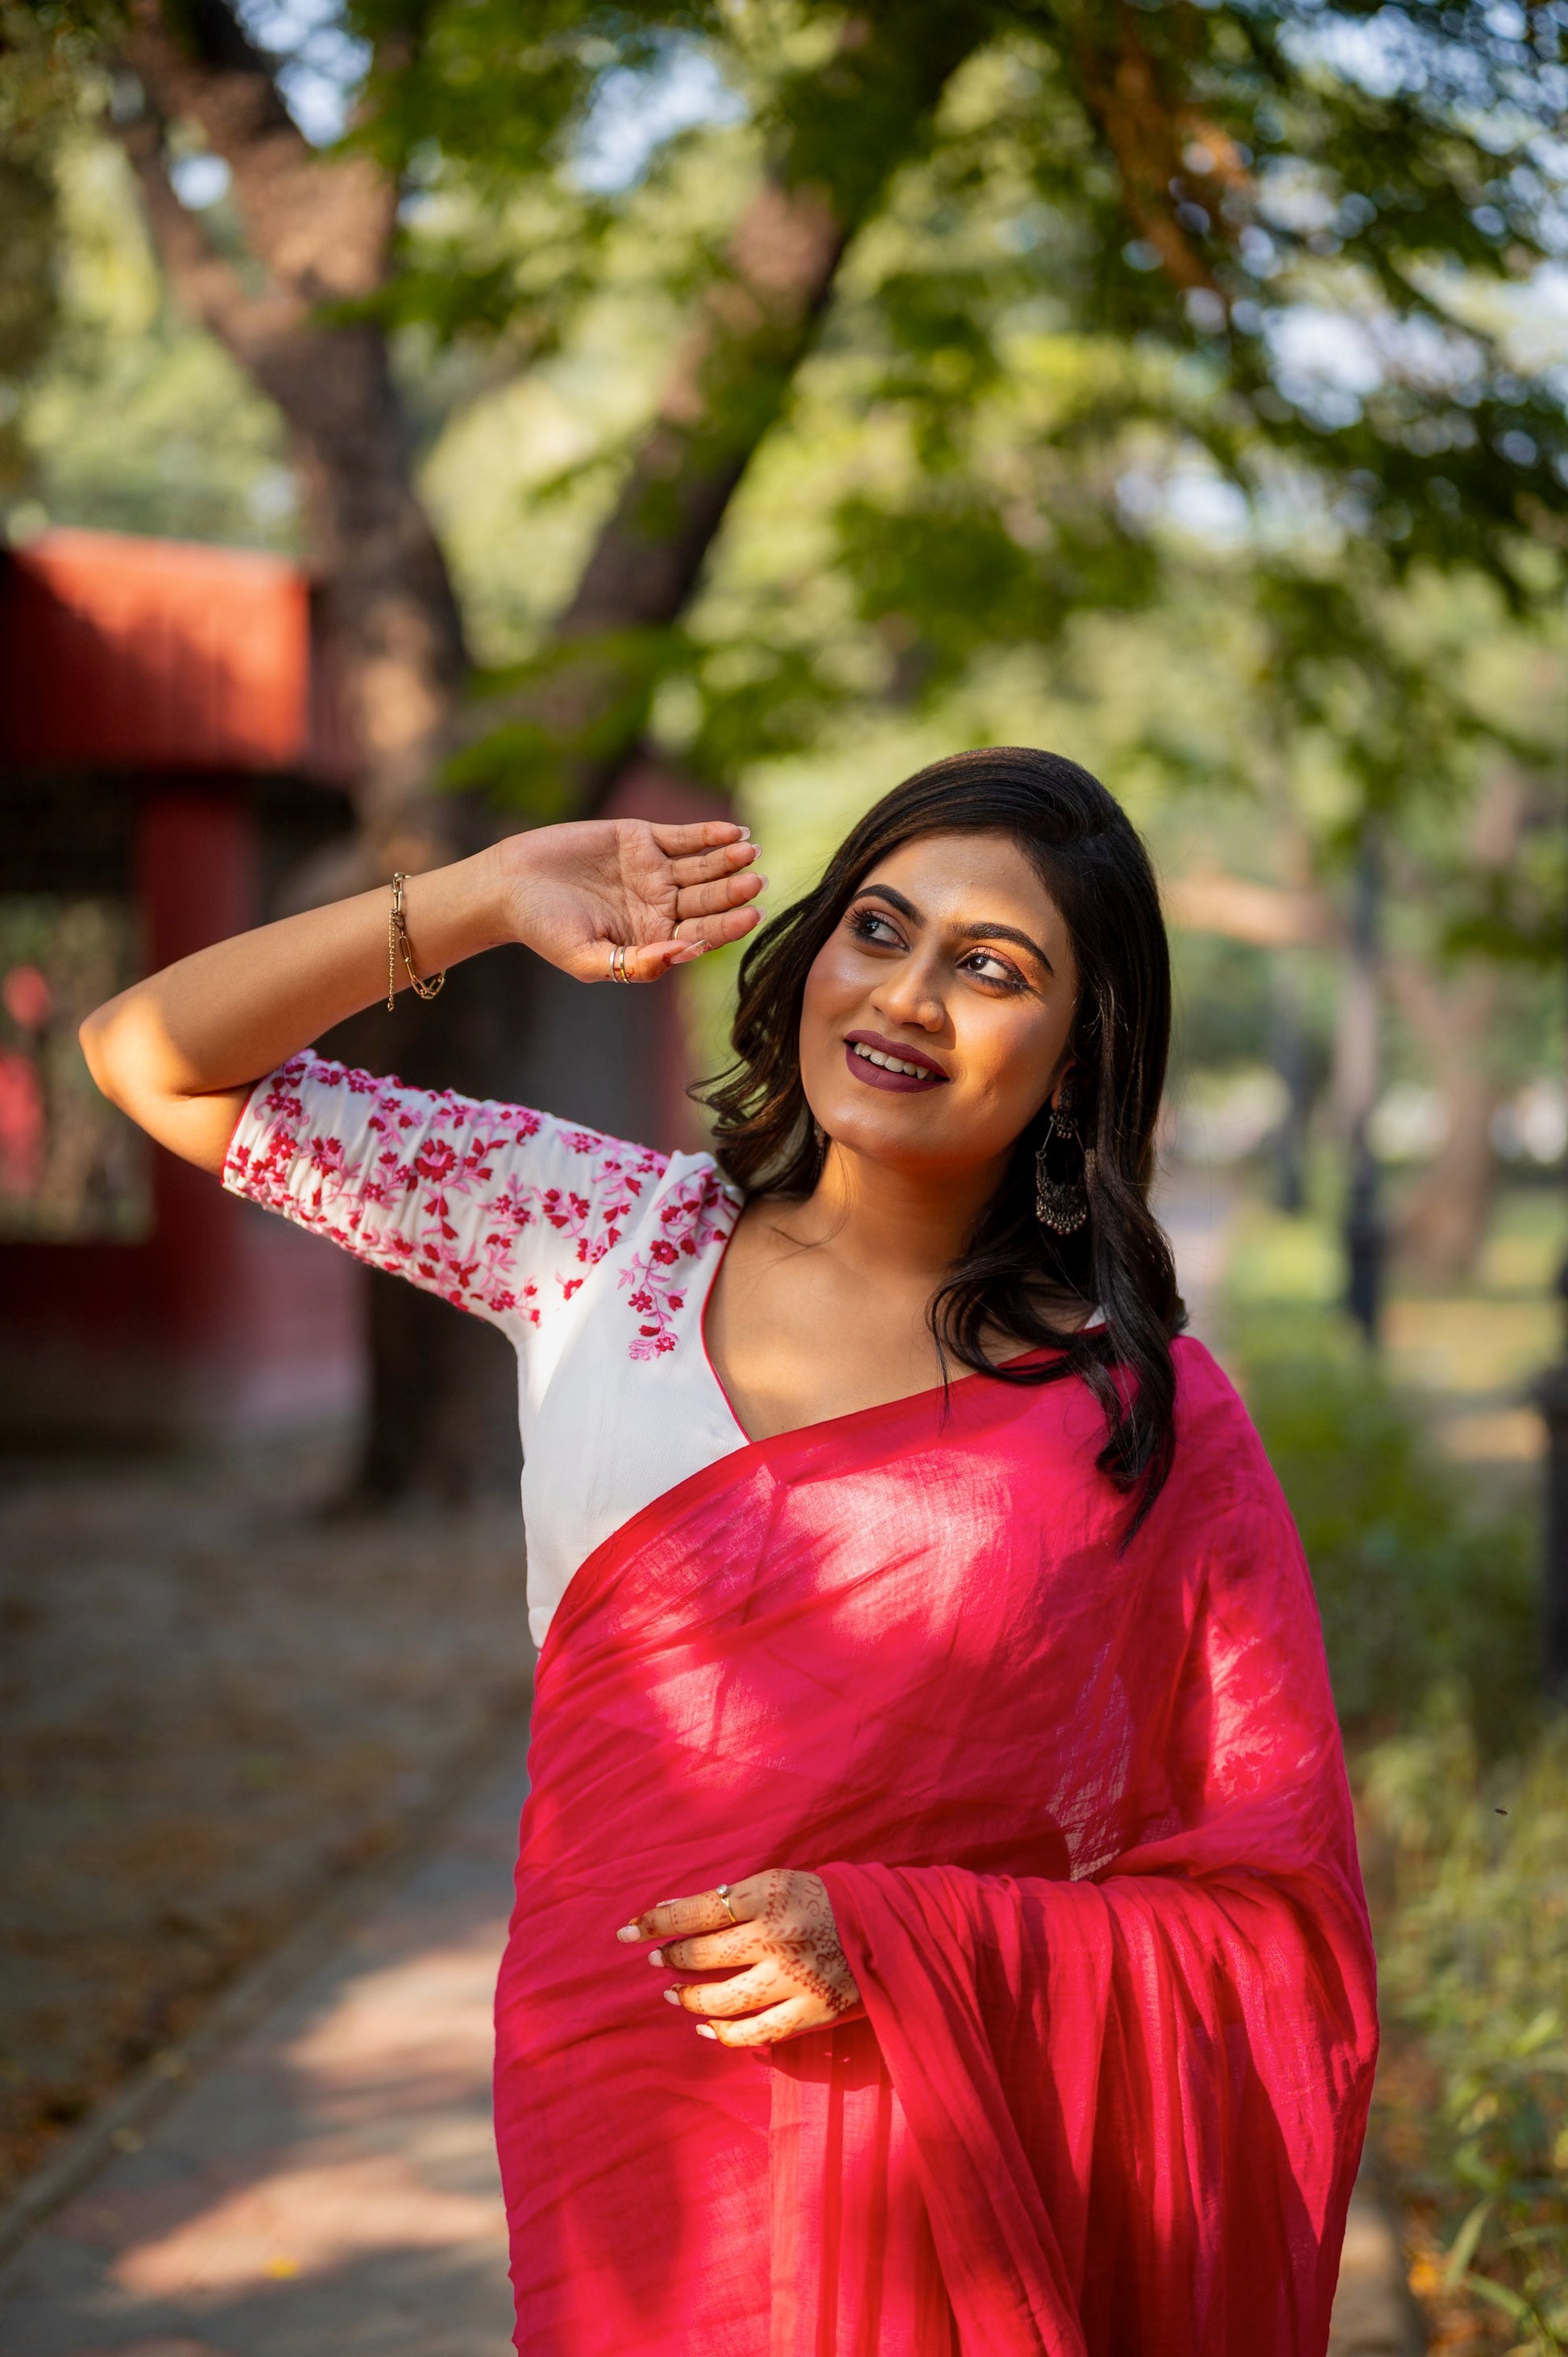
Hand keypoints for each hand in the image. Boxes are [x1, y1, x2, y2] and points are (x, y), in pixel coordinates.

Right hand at [497, 818, 763, 983]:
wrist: (510, 885)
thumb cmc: (544, 930)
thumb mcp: (587, 957)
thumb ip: (635, 964)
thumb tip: (683, 956)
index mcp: (654, 939)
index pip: (702, 934)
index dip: (729, 925)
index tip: (752, 915)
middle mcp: (661, 906)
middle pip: (709, 898)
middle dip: (733, 890)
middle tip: (756, 881)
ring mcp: (654, 871)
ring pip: (702, 866)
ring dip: (728, 860)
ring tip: (749, 852)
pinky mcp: (641, 838)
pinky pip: (683, 836)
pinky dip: (708, 833)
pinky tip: (733, 832)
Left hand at [616, 1870, 860, 2046]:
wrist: (885, 1928)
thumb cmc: (821, 1899)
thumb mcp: (776, 1882)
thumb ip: (727, 1899)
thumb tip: (669, 1911)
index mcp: (766, 1896)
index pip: (695, 1911)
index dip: (655, 1923)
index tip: (626, 1932)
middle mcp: (776, 1937)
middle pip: (702, 1956)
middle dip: (670, 1959)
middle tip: (656, 1960)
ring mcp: (793, 1979)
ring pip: (722, 2000)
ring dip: (689, 1999)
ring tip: (674, 1994)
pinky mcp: (810, 2012)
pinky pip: (754, 2033)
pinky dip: (723, 2033)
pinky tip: (705, 2027)